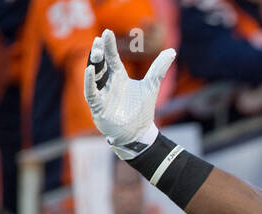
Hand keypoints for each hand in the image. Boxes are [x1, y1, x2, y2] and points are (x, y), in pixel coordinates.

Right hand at [83, 29, 175, 159]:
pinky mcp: (98, 106)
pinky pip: (91, 92)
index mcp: (119, 76)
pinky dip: (89, 82)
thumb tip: (172, 50)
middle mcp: (108, 83)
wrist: (139, 132)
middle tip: (98, 42)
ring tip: (95, 53)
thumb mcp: (151, 85)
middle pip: (101, 64)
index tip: (106, 33)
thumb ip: (159, 68)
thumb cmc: (142, 110)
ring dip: (94, 64)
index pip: (112, 58)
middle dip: (99, 53)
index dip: (108, 46)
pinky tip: (89, 71)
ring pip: (94, 76)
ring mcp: (102, 94)